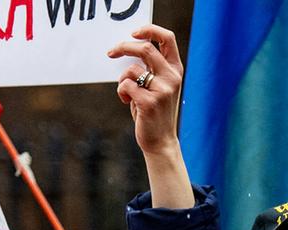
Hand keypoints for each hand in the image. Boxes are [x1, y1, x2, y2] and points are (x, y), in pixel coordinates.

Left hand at [108, 25, 182, 155]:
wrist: (161, 141)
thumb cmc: (155, 111)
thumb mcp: (158, 86)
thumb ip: (150, 68)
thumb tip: (128, 47)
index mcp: (176, 70)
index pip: (167, 38)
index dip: (149, 30)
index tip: (134, 32)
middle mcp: (172, 77)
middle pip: (145, 48)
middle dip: (124, 47)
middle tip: (111, 52)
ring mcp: (162, 90)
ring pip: (132, 69)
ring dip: (122, 78)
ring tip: (125, 92)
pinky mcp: (149, 102)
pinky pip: (126, 85)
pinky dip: (121, 92)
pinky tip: (127, 101)